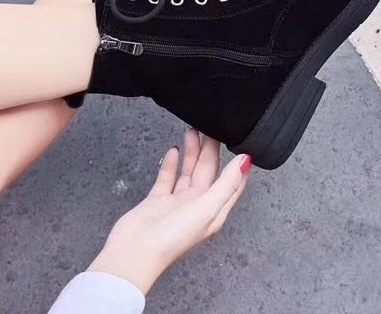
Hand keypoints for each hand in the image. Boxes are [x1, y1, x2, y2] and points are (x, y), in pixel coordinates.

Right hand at [89, 130, 251, 293]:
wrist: (135, 251)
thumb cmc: (172, 239)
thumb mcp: (207, 208)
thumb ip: (226, 183)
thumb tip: (245, 162)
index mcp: (214, 212)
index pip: (231, 183)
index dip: (236, 164)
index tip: (239, 143)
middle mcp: (197, 207)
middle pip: (209, 173)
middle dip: (211, 150)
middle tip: (210, 128)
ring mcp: (177, 204)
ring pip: (189, 172)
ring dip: (192, 152)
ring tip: (193, 131)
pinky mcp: (158, 201)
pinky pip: (168, 178)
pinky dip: (172, 164)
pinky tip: (174, 150)